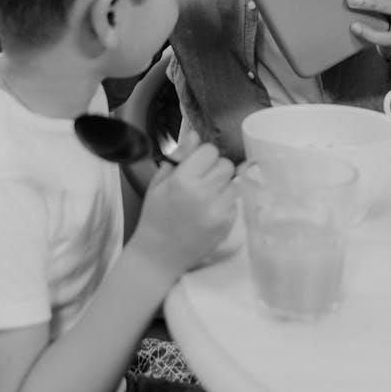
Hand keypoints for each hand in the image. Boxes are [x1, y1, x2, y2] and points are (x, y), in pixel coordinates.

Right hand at [133, 131, 236, 279]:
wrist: (159, 255)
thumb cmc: (155, 216)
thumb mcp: (159, 182)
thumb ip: (180, 156)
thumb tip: (195, 135)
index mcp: (183, 180)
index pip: (210, 151)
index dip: (203, 155)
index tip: (196, 164)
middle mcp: (204, 193)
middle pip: (226, 164)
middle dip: (215, 168)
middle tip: (202, 180)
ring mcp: (218, 210)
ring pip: (233, 181)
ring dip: (223, 184)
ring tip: (207, 196)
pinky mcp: (227, 224)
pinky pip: (235, 201)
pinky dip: (225, 202)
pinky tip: (210, 210)